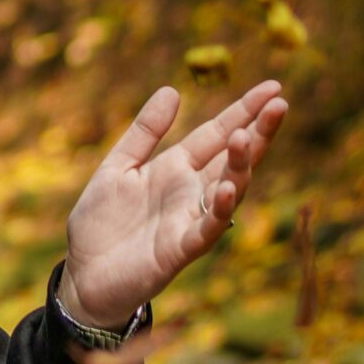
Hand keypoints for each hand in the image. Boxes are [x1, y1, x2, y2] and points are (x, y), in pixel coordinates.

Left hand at [62, 77, 288, 330]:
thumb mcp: (118, 167)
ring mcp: (189, 220)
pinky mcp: (179, 250)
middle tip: (280, 104)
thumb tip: (172, 90)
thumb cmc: (101, 224)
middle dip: (257, 132)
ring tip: (247, 137)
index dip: (244, 112)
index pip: (217, 134)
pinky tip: (226, 189)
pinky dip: (218, 210)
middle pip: (232, 158)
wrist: (84, 277)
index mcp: (176, 168)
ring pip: (227, 189)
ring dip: (240, 165)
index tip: (273, 86)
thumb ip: (145, 132)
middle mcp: (191, 192)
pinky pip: (206, 229)